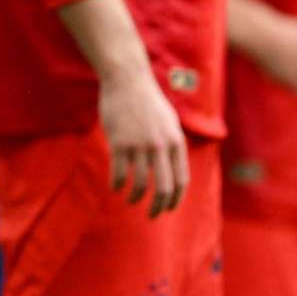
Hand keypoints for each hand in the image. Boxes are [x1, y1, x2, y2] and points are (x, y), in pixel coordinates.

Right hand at [99, 71, 188, 217]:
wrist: (127, 79)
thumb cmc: (148, 101)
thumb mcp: (169, 121)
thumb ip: (173, 145)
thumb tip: (174, 170)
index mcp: (176, 141)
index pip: (182, 180)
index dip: (176, 199)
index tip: (168, 209)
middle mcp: (160, 145)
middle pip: (164, 187)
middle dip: (158, 207)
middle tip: (152, 216)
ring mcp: (139, 144)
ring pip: (140, 183)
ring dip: (136, 197)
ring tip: (131, 200)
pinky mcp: (119, 142)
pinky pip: (118, 172)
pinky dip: (117, 184)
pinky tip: (115, 187)